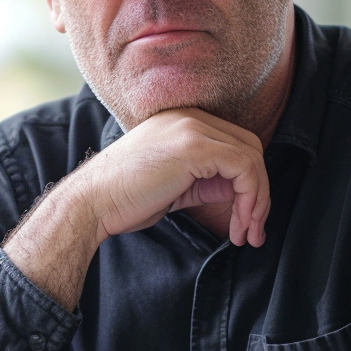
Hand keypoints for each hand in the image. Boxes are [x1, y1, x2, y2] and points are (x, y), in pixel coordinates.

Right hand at [78, 108, 269, 246]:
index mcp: (181, 121)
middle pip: (249, 147)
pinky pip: (243, 167)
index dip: (249, 183)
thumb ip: (206, 180)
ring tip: (247, 234)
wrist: (92, 204)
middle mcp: (189, 117)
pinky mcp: (195, 145)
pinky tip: (238, 225)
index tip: (245, 219)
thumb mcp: (175, 183)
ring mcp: (192, 127)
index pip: (234, 144)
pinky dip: (250, 199)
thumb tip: (240, 194)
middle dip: (258, 193)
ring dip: (257, 201)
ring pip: (251, 158)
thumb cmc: (125, 199)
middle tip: (253, 231)